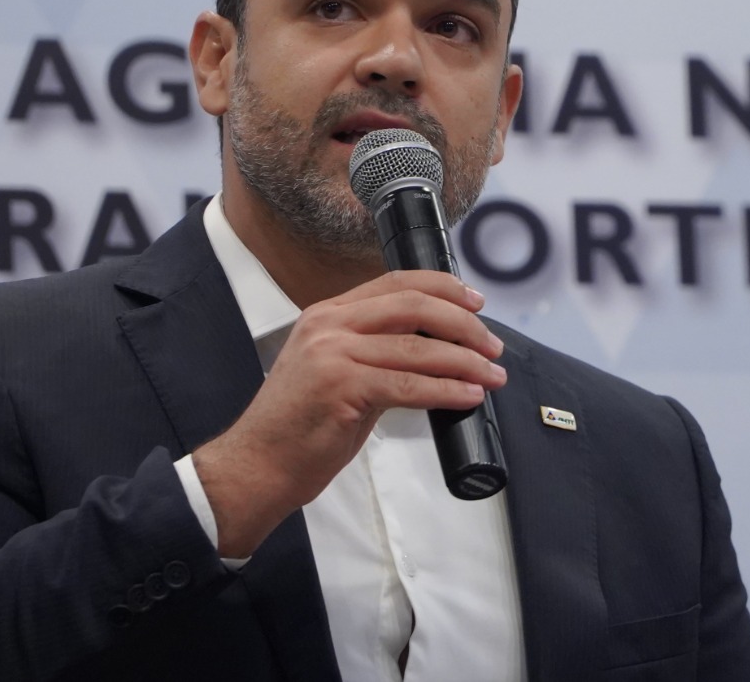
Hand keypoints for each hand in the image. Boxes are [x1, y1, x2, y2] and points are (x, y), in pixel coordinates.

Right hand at [191, 270, 505, 556]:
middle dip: (463, 324)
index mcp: (328, 315)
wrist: (257, 466)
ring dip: (465, 362)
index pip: (396, 283)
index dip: (443, 288)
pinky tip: (468, 396)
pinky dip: (447, 390)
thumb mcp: (337, 373)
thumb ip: (377, 354)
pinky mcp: (341, 388)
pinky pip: (410, 386)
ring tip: (492, 375)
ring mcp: (333, 355)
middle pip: (414, 307)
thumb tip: (436, 352)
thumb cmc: (298, 427)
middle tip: (492, 345)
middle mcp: (329, 326)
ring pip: (418, 349)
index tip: (475, 301)